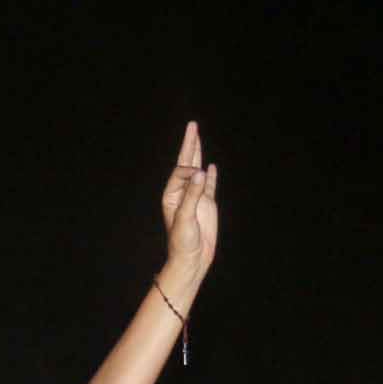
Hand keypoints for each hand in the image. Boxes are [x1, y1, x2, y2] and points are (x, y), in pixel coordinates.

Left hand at [159, 121, 217, 280]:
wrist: (192, 258)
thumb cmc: (183, 242)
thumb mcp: (186, 218)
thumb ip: (193, 194)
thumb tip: (201, 170)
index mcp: (171, 195)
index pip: (180, 173)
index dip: (189, 171)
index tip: (197, 178)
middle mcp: (182, 193)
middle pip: (186, 163)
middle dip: (190, 144)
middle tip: (192, 125)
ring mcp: (195, 197)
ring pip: (198, 170)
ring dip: (199, 154)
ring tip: (198, 137)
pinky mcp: (207, 204)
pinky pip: (209, 185)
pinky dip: (210, 175)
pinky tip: (210, 166)